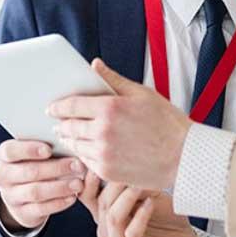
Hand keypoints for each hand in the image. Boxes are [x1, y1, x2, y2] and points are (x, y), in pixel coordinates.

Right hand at [0, 140, 85, 231]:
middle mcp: (3, 176)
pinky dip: (59, 203)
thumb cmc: (33, 165)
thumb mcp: (33, 155)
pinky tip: (72, 197)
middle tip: (78, 165)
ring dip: (60, 187)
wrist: (21, 196)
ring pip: (35, 192)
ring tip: (78, 183)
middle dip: (56, 168)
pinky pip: (41, 209)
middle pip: (29, 171)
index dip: (29, 149)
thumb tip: (69, 144)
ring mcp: (11, 197)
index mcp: (4, 156)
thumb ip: (47, 148)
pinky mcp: (22, 213)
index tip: (49, 149)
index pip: (10, 151)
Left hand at [48, 59, 191, 190]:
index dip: (58, 106)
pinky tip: (86, 150)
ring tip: (70, 136)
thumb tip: (94, 64)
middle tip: (59, 123)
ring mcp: (104, 154)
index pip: (71, 105)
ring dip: (71, 140)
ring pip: (75, 145)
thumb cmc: (167, 122)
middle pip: (69, 126)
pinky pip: (86, 162)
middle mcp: (102, 132)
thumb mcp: (142, 94)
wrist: (183, 156)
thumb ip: (113, 80)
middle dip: (62, 124)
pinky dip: (83, 155)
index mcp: (109, 108)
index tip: (52, 108)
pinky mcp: (107, 172)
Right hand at [79, 171, 200, 236]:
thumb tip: (128, 168)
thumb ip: (135, 183)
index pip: (87, 196)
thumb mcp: (149, 194)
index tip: (103, 161)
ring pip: (113, 218)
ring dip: (127, 198)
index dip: (89, 179)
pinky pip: (132, 233)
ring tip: (141, 185)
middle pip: (102, 204)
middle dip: (116, 184)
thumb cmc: (165, 218)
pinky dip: (141, 216)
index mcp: (105, 214)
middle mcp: (108, 230)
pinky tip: (150, 203)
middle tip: (131, 169)